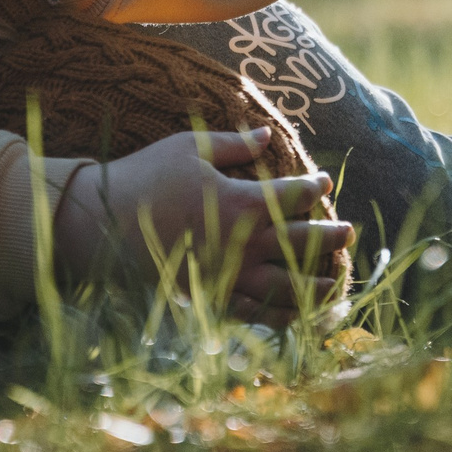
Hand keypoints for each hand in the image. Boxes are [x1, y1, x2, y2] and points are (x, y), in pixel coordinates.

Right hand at [53, 129, 353, 327]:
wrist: (101, 222)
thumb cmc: (146, 176)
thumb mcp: (190, 147)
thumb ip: (234, 144)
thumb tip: (267, 134)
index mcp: (240, 201)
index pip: (292, 195)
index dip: (313, 187)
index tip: (324, 181)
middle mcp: (240, 242)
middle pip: (300, 243)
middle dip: (329, 237)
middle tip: (349, 232)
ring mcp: (226, 275)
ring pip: (285, 286)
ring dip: (315, 285)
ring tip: (337, 282)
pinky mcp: (208, 297)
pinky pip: (252, 312)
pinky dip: (279, 317)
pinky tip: (297, 317)